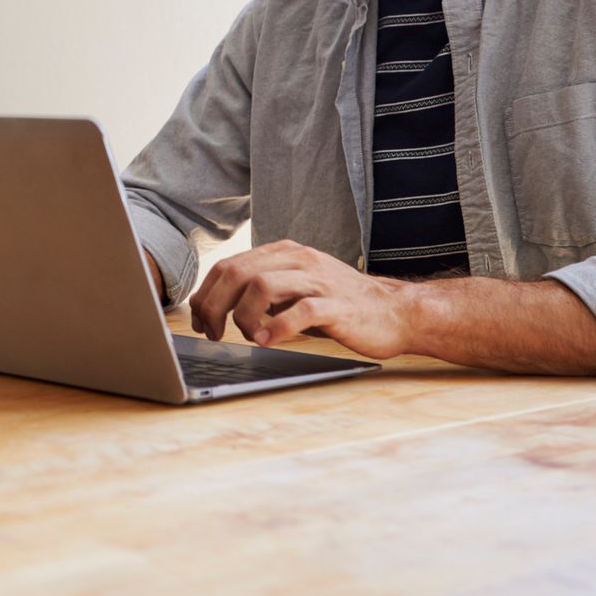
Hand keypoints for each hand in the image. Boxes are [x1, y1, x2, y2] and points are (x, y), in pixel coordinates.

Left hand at [188, 240, 413, 358]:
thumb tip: (217, 308)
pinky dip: (276, 328)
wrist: (395, 312)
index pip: (229, 266)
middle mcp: (298, 260)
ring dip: (243, 316)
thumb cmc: (340, 305)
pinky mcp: (336, 305)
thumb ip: (262, 292)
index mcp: (284, 253)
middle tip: (212, 332)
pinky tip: (268, 342)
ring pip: (261, 286)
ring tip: (248, 337)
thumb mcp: (295, 289)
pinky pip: (299, 311)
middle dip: (214, 305)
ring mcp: (318, 280)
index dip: (206, 294)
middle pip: (237, 273)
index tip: (200, 320)